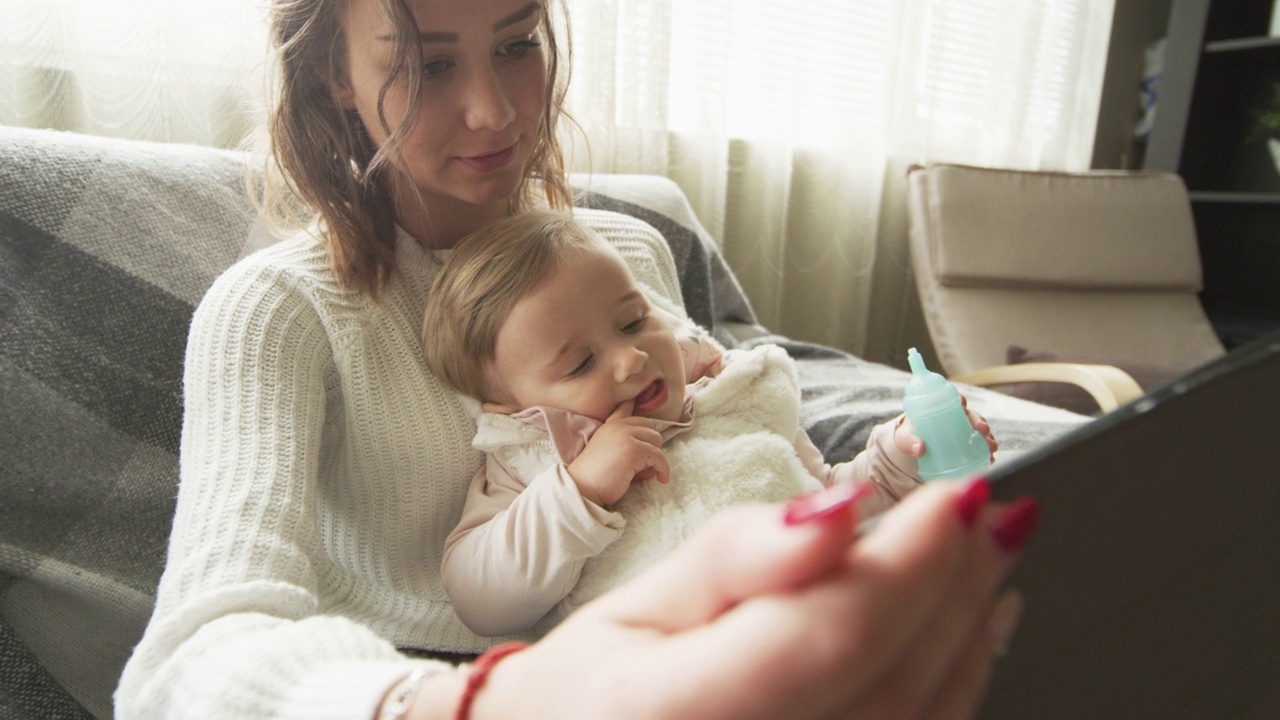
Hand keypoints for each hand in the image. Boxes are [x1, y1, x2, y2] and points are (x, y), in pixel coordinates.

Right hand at [466, 479, 1034, 719]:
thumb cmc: (589, 694)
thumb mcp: (635, 605)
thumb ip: (735, 560)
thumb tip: (838, 512)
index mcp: (673, 717)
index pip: (827, 636)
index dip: (908, 561)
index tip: (954, 492)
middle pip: (890, 680)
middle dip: (953, 583)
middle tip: (983, 506)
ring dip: (969, 630)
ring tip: (986, 551)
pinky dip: (956, 684)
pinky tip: (970, 629)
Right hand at [567, 401, 669, 505]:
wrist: (583, 488)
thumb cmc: (595, 478)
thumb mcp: (609, 453)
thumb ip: (627, 446)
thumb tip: (653, 455)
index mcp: (609, 425)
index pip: (626, 407)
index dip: (636, 410)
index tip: (643, 409)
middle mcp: (618, 426)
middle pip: (649, 427)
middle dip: (650, 446)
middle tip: (642, 465)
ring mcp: (626, 436)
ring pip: (656, 440)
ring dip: (655, 458)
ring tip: (644, 473)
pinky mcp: (634, 449)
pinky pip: (659, 456)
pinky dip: (663, 468)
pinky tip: (661, 478)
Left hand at [894, 395, 998, 459]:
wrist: (911, 451)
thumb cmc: (908, 437)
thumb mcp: (904, 438)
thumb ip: (908, 441)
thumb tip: (919, 449)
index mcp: (941, 408)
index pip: (952, 399)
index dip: (960, 399)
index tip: (962, 404)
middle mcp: (955, 418)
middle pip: (971, 415)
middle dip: (980, 421)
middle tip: (982, 429)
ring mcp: (962, 432)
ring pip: (979, 431)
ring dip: (988, 438)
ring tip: (990, 447)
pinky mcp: (966, 446)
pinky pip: (980, 446)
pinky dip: (986, 452)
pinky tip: (990, 458)